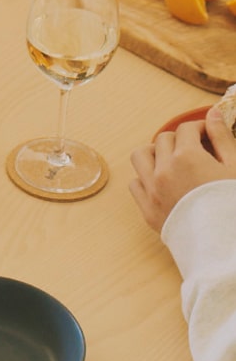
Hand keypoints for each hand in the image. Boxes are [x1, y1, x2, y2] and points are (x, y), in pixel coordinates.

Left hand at [129, 105, 235, 231]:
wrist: (226, 247)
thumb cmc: (233, 205)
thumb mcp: (235, 167)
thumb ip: (222, 138)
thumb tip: (213, 113)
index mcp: (187, 157)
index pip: (186, 129)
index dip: (199, 128)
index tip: (208, 134)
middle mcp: (163, 170)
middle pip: (163, 140)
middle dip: (179, 139)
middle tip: (195, 148)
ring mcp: (152, 191)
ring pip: (140, 157)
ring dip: (154, 153)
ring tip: (171, 160)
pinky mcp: (147, 211)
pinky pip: (135, 184)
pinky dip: (146, 178)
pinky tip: (162, 182)